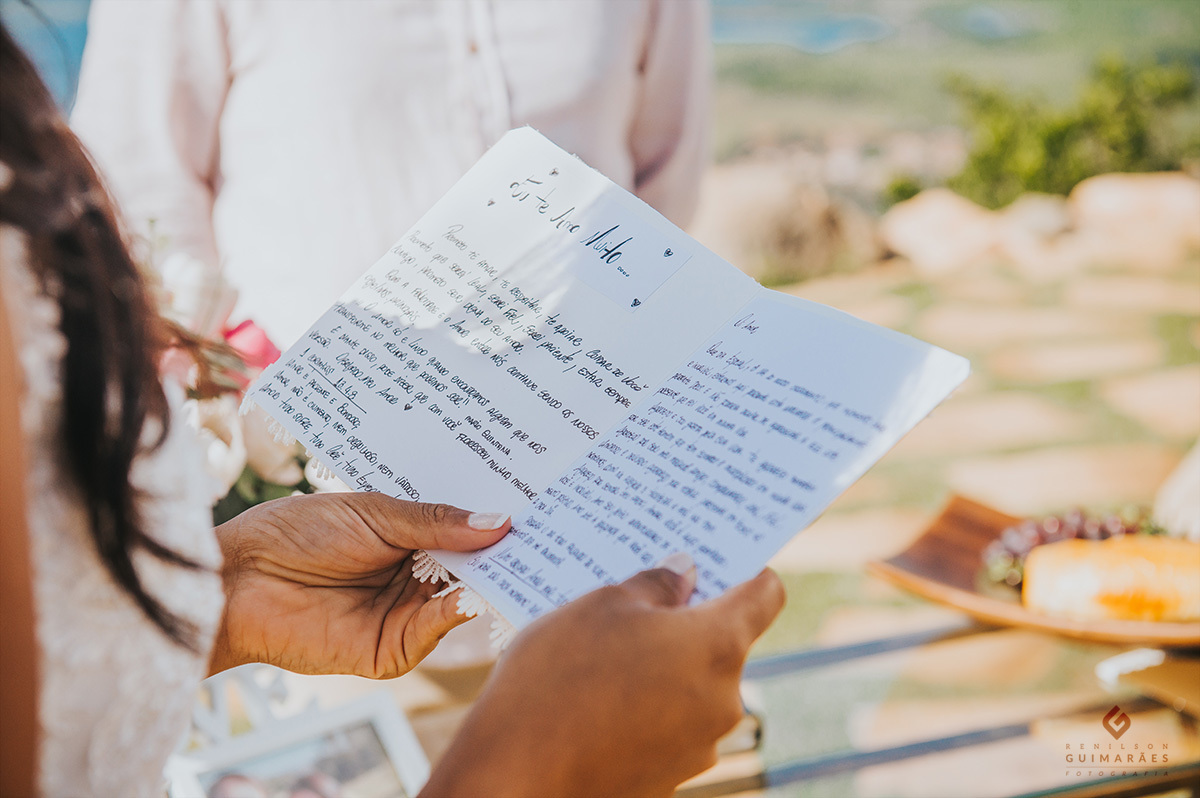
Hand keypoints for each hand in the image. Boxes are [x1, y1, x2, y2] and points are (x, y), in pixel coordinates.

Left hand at [210, 492, 509, 677]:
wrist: (238, 580)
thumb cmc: (296, 533)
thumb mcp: (375, 514)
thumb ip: (437, 523)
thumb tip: (501, 522)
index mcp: (409, 538)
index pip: (464, 533)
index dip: (495, 523)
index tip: (537, 506)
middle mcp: (412, 578)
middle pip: (471, 567)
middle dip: (504, 552)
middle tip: (546, 534)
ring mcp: (405, 614)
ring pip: (462, 597)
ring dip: (491, 580)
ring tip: (524, 556)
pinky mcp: (393, 650)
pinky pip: (436, 628)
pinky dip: (459, 609)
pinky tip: (476, 589)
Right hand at [421, 555, 784, 797]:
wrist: (513, 778)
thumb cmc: (557, 680)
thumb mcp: (601, 605)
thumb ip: (655, 584)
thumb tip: (683, 576)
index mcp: (718, 646)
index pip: (764, 594)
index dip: (746, 569)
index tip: (719, 559)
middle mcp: (723, 701)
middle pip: (722, 643)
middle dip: (685, 621)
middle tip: (634, 602)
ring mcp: (698, 747)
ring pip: (691, 686)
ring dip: (660, 666)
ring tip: (600, 655)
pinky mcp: (668, 778)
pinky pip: (667, 725)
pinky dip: (643, 707)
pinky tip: (594, 699)